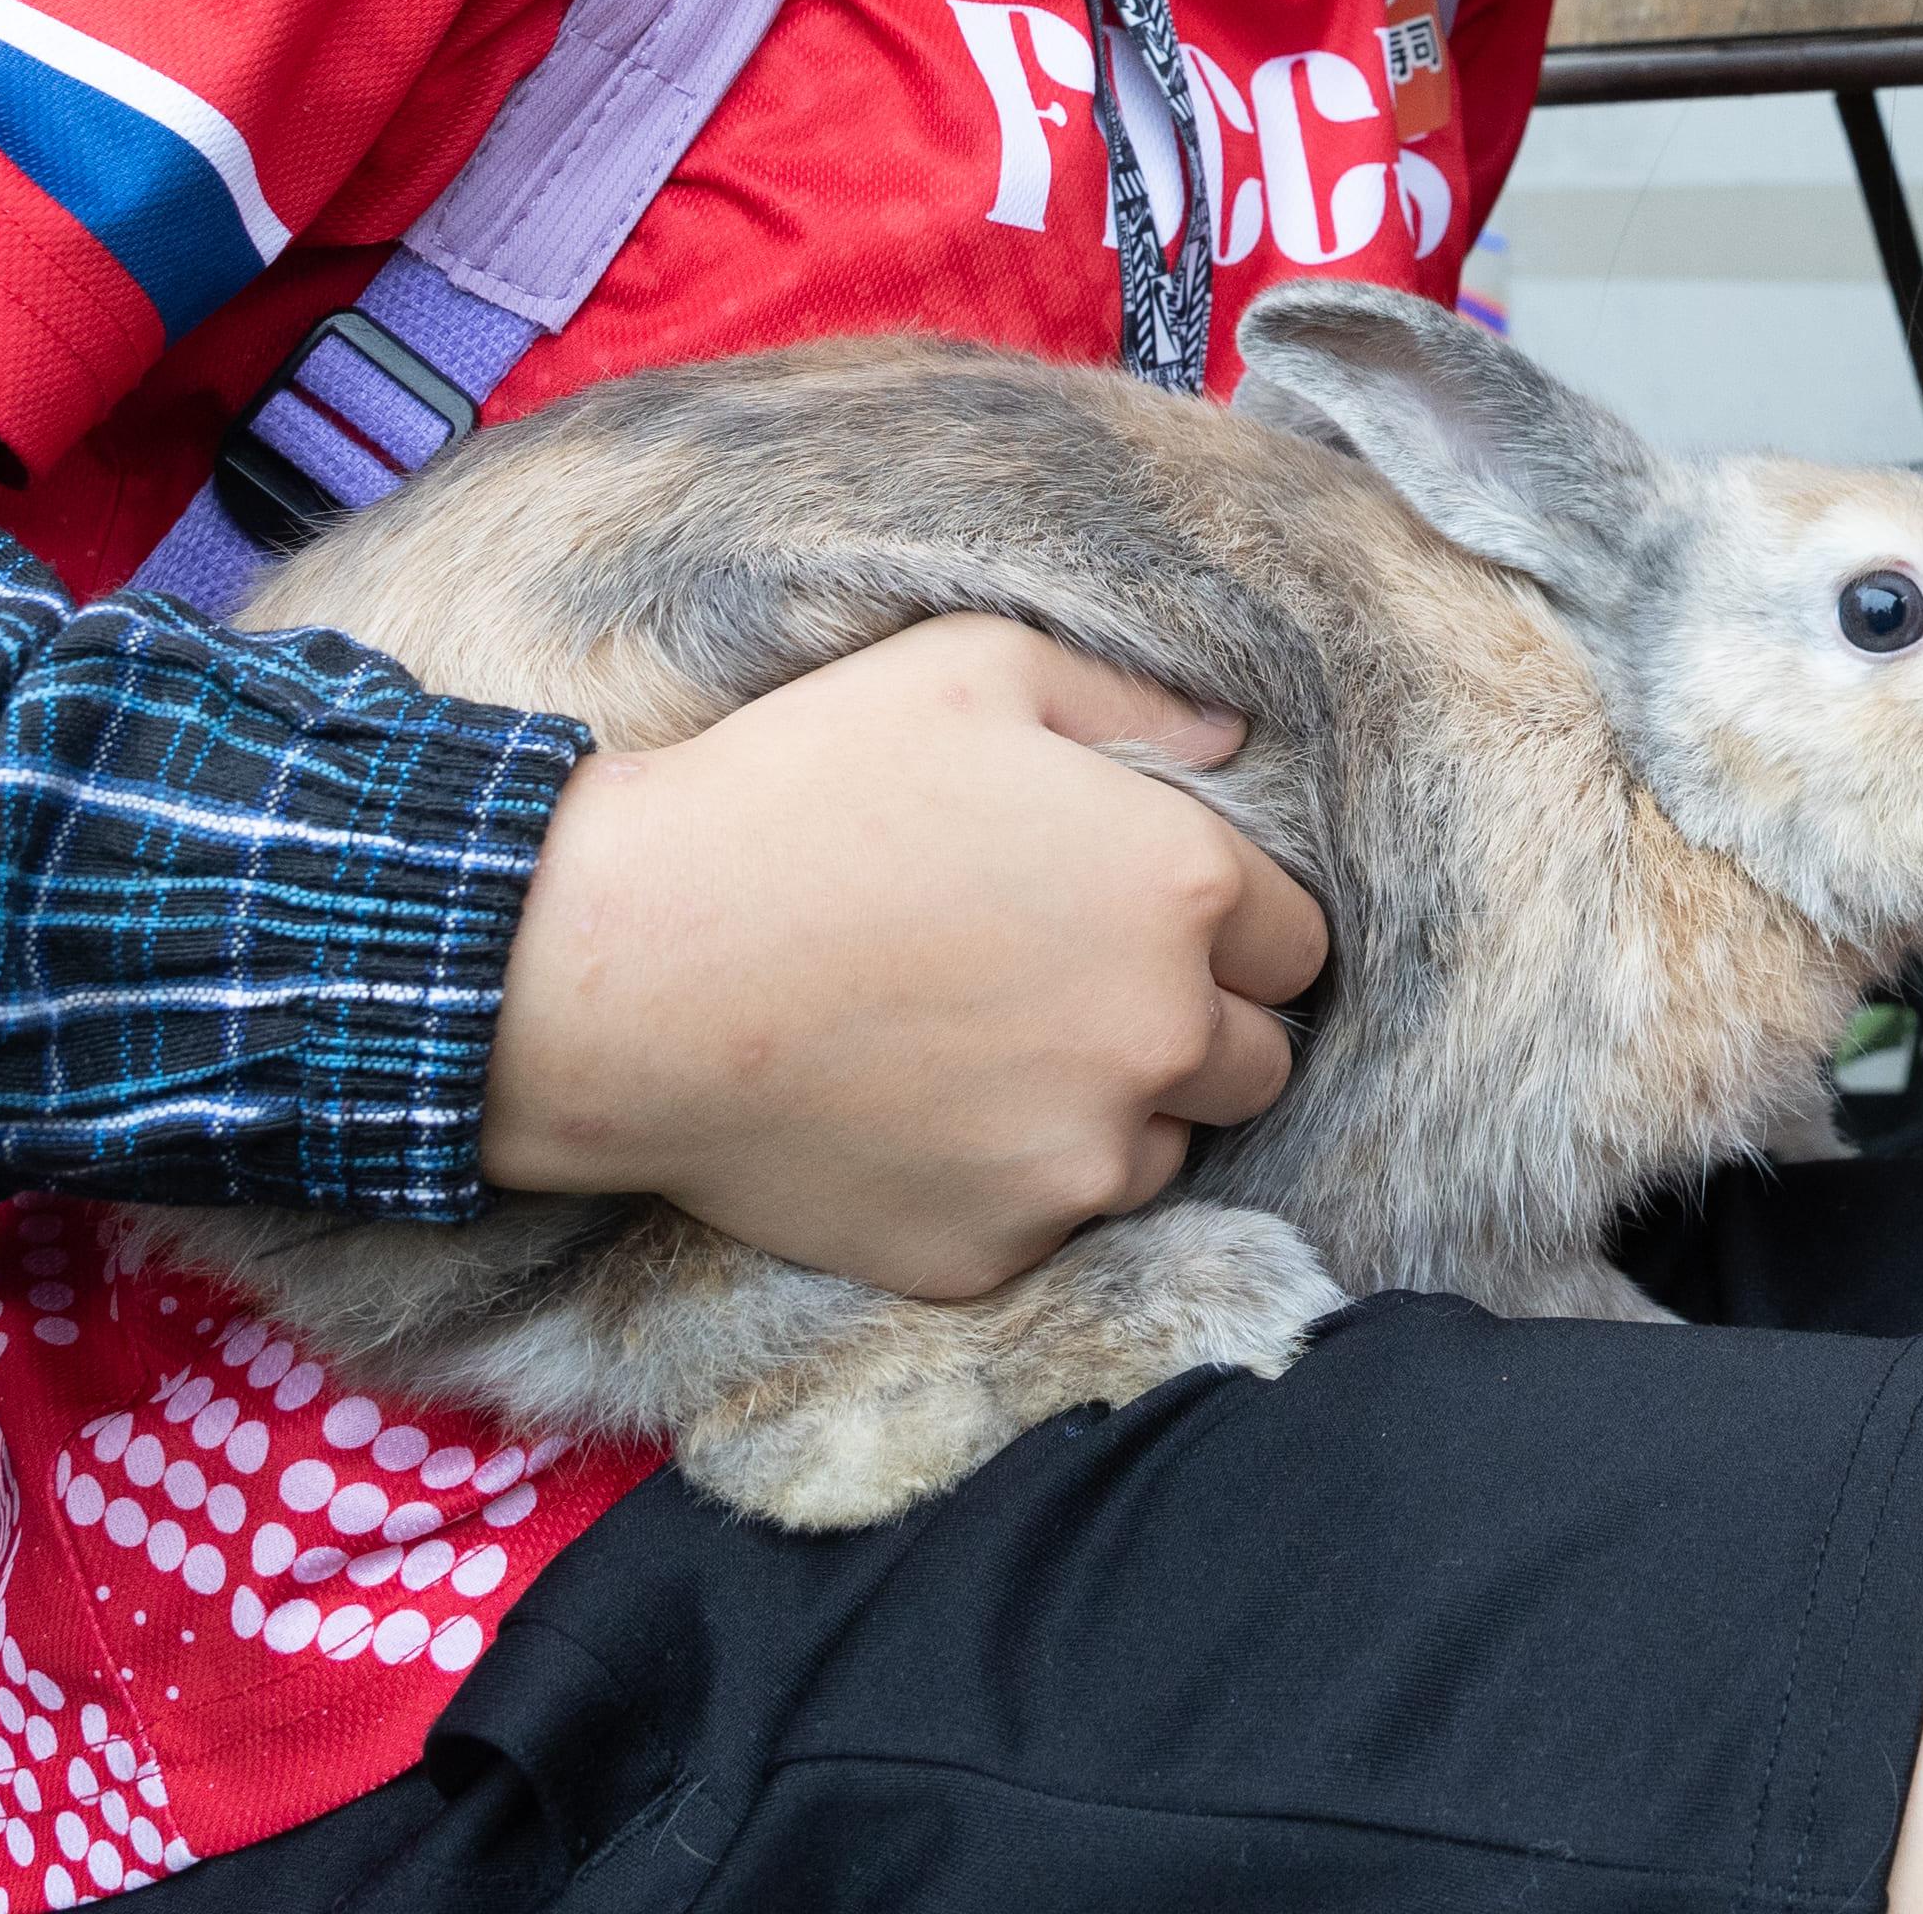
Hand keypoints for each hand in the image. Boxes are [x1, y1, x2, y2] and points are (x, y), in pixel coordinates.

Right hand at [477, 613, 1331, 1300]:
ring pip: (1165, 1153)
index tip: (1151, 915)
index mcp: (1181, 890)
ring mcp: (1077, 1164)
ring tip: (995, 1054)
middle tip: (1076, 987)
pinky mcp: (992, 1254)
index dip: (1232, 924)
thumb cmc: (797, 793)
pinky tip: (919, 1117)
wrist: (626, 970)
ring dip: (1116, 1112)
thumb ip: (1132, 701)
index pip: (1296, 940)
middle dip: (1197, 1024)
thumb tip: (1229, 746)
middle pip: (1256, 1061)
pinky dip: (1009, 1184)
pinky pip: (1047, 1225)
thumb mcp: (970, 668)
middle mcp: (1161, 1038)